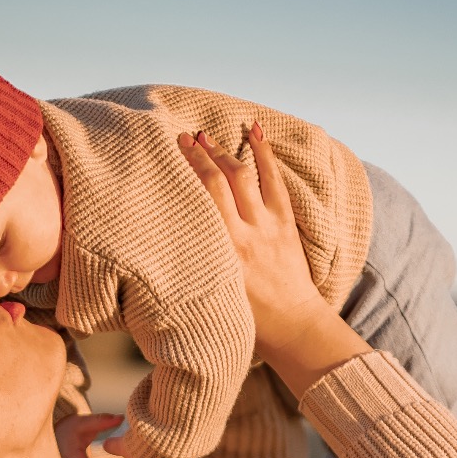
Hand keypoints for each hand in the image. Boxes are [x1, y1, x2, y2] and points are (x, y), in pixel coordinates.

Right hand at [178, 124, 368, 400]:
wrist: (293, 328)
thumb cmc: (248, 320)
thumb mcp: (213, 295)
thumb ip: (194, 266)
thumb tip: (164, 245)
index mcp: (221, 256)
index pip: (198, 204)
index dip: (182, 175)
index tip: (164, 156)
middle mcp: (243, 237)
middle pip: (217, 182)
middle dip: (198, 155)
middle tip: (181, 137)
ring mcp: (267, 227)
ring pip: (242, 176)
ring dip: (223, 151)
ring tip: (206, 135)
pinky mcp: (285, 223)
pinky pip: (274, 180)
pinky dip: (265, 152)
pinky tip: (254, 129)